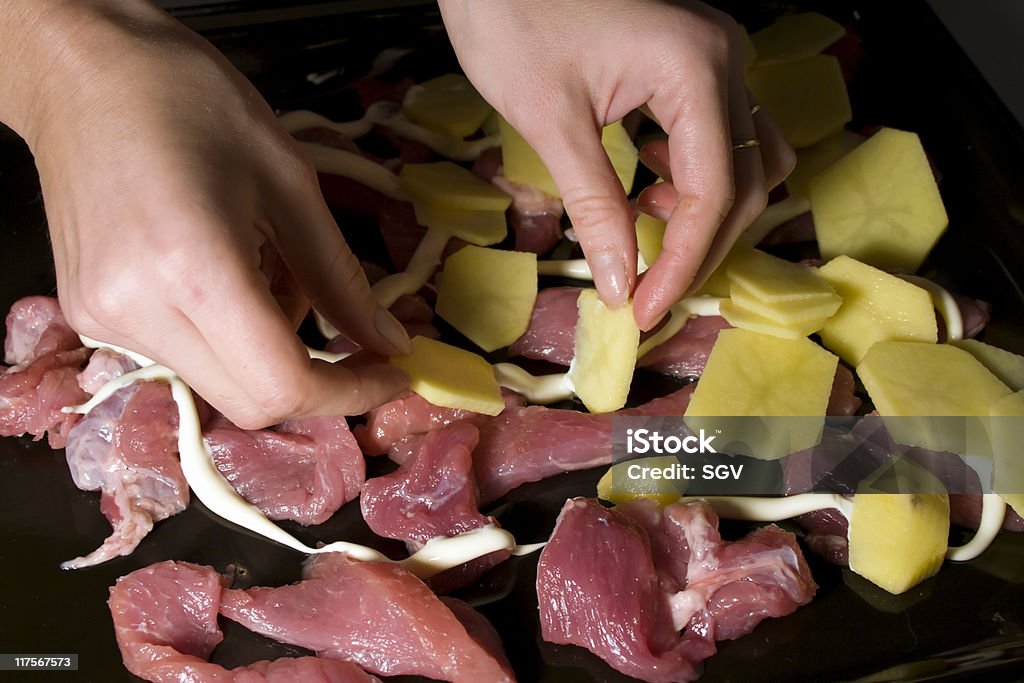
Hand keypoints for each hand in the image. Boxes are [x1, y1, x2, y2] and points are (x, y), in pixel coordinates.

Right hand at [9, 2, 408, 427]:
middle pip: (249, 403)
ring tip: (271, 266)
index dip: (351, 392)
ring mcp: (102, 320)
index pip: (282, 384)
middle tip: (357, 341)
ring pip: (218, 383)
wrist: (79, 70)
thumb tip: (389, 342)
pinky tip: (230, 270)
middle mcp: (135, 312)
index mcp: (192, 270)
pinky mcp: (87, 315)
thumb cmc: (191, 100)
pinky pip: (183, 356)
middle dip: (316, 382)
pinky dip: (228, 334)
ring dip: (271, 349)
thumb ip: (341, 276)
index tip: (391, 373)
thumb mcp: (290, 181)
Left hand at [439, 0, 793, 328]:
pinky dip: (694, 173)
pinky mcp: (695, 60)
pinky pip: (720, 132)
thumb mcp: (551, 123)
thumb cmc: (509, 20)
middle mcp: (725, 58)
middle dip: (699, 246)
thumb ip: (594, 206)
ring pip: (745, 157)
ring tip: (645, 224)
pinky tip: (646, 183)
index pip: (715, 191)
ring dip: (707, 209)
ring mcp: (715, 55)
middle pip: (745, 180)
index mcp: (695, 68)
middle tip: (647, 290)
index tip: (645, 310)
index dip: (683, 262)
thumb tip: (620, 283)